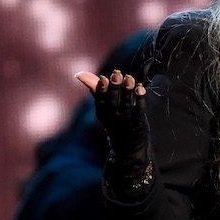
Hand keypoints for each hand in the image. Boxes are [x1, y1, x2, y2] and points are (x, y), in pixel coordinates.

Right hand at [76, 70, 151, 196]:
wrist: (128, 145)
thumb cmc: (114, 119)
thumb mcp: (103, 106)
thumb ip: (94, 88)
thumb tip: (79, 74)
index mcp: (102, 113)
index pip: (100, 101)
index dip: (101, 90)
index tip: (103, 78)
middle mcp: (113, 118)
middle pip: (113, 102)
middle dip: (114, 88)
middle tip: (117, 74)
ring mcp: (126, 121)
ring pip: (126, 104)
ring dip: (128, 91)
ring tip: (130, 78)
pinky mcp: (138, 122)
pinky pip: (139, 110)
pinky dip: (140, 100)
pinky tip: (140, 88)